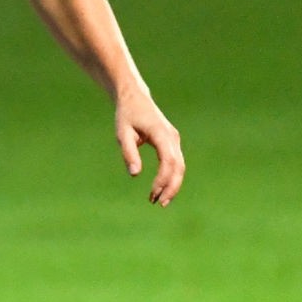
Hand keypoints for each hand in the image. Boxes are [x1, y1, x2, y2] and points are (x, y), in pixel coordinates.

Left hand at [115, 90, 184, 205]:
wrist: (134, 98)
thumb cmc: (126, 115)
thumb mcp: (122, 133)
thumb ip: (129, 153)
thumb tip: (135, 174)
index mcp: (161, 133)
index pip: (168, 160)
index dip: (163, 178)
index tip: (152, 192)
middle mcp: (171, 137)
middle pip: (179, 166)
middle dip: (171, 187)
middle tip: (159, 204)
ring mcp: (174, 139)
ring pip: (179, 166)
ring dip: (171, 185)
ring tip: (159, 201)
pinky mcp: (171, 143)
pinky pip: (175, 163)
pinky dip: (170, 177)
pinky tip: (160, 189)